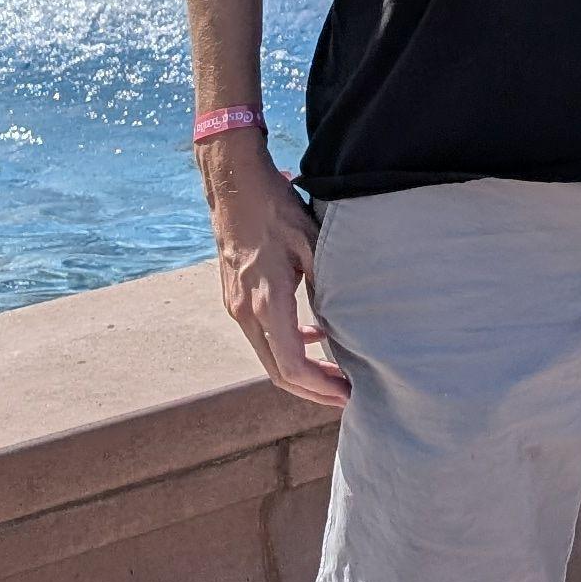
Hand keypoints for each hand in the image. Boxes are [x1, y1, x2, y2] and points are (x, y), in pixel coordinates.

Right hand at [205, 150, 348, 411]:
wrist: (234, 186)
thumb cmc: (275, 209)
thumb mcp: (311, 244)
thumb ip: (325, 287)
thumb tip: (340, 323)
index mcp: (266, 302)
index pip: (291, 366)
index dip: (320, 387)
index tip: (347, 394)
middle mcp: (245, 312)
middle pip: (277, 372)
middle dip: (312, 389)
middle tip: (346, 395)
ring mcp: (236, 306)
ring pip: (268, 356)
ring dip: (300, 371)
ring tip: (335, 373)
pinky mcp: (234, 297)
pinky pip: (262, 335)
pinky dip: (286, 346)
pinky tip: (313, 336)